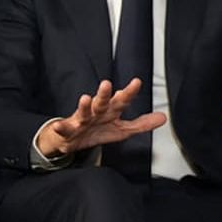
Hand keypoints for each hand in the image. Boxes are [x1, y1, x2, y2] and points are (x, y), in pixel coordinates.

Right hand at [36, 79, 165, 156]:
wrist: (70, 139)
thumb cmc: (97, 130)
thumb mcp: (122, 129)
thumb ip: (142, 124)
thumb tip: (163, 117)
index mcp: (110, 111)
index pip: (122, 100)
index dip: (129, 92)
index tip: (137, 82)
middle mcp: (96, 112)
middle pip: (102, 102)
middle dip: (104, 94)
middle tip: (107, 84)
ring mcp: (81, 120)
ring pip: (83, 112)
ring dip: (84, 106)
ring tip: (85, 98)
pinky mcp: (67, 130)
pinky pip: (64, 129)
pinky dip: (60, 127)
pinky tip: (58, 125)